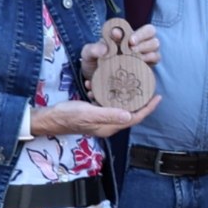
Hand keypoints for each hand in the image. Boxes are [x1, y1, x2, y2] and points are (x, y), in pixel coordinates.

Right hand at [30, 94, 160, 138]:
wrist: (48, 119)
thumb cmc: (67, 116)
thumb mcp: (88, 113)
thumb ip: (108, 114)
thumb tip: (130, 116)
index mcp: (110, 126)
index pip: (135, 118)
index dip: (148, 108)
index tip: (158, 96)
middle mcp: (108, 124)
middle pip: (130, 112)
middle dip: (139, 100)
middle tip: (146, 86)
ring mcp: (100, 119)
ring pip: (117, 105)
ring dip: (120, 93)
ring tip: (124, 80)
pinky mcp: (92, 113)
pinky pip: (104, 102)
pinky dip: (103, 92)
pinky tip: (97, 83)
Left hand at [78, 22, 160, 79]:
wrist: (94, 79)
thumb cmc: (92, 62)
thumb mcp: (87, 54)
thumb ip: (94, 48)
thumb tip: (106, 49)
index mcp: (123, 36)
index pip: (137, 28)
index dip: (137, 32)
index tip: (126, 39)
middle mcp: (136, 43)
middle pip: (152, 35)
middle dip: (144, 41)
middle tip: (132, 49)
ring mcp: (142, 54)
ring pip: (156, 48)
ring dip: (148, 52)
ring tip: (136, 57)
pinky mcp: (145, 67)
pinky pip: (155, 61)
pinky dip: (150, 61)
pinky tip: (139, 64)